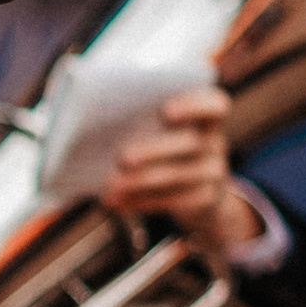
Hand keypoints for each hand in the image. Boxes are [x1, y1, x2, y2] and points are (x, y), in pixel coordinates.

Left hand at [102, 87, 262, 251]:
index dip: (195, 106)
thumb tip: (89, 114)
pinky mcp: (204, 200)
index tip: (166, 112)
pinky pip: (172, 201)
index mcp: (206, 119)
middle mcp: (215, 143)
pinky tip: (116, 201)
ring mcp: (213, 173)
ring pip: (177, 176)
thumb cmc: (169, 151)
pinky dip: (140, 201)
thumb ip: (142, 120)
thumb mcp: (164, 133)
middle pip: (190, 144)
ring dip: (140, 181)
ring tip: (111, 185)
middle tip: (122, 158)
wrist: (202, 198)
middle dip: (154, 150)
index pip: (216, 105)